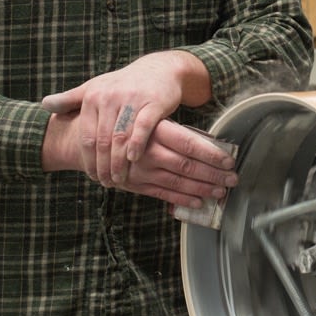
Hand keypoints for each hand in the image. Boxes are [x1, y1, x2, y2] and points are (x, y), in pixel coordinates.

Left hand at [40, 50, 215, 188]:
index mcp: (93, 96)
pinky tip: (133, 159)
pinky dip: (137, 145)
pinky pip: (142, 127)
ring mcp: (132, 99)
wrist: (159, 70)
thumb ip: (70, 98)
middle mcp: (110, 96)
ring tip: (119, 179)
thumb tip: (44, 105)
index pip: (86, 136)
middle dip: (103, 166)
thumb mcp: (96, 87)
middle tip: (106, 183)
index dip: (88, 160)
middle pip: (103, 141)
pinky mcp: (153, 102)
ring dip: (119, 162)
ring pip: (120, 137)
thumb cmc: (124, 84)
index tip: (92, 176)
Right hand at [43, 113, 236, 206]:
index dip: (211, 153)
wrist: (82, 137)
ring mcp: (140, 171)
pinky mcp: (134, 184)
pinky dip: (181, 198)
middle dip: (212, 173)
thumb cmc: (123, 119)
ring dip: (202, 188)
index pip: (188, 143)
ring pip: (177, 181)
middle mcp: (147, 151)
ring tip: (222, 191)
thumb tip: (207, 139)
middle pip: (187, 164)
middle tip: (233, 178)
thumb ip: (172, 128)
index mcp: (153, 130)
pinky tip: (199, 202)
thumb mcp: (145, 114)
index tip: (229, 159)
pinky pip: (162, 194)